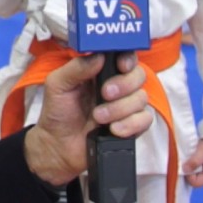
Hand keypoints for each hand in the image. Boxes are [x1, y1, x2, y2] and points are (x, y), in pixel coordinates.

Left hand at [24, 53, 150, 185]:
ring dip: (120, 108)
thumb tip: (99, 56)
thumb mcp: (58, 84)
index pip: (124, 56)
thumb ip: (76, 67)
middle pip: (138, 75)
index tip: (121, 65)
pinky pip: (145, 120)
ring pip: (141, 98)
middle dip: (123, 85)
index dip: (128, 58)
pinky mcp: (131, 126)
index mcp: (100, 71)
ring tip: (98, 117)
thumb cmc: (58, 113)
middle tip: (104, 94)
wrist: (58, 146)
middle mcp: (117, 85)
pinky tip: (113, 129)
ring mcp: (126, 106)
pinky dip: (130, 124)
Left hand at [183, 138, 202, 187]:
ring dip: (190, 168)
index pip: (196, 183)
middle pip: (195, 181)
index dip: (188, 175)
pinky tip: (192, 157)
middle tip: (187, 159)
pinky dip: (192, 165)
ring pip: (194, 176)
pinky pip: (196, 171)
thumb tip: (184, 170)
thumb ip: (195, 160)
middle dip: (188, 172)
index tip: (185, 163)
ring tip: (190, 157)